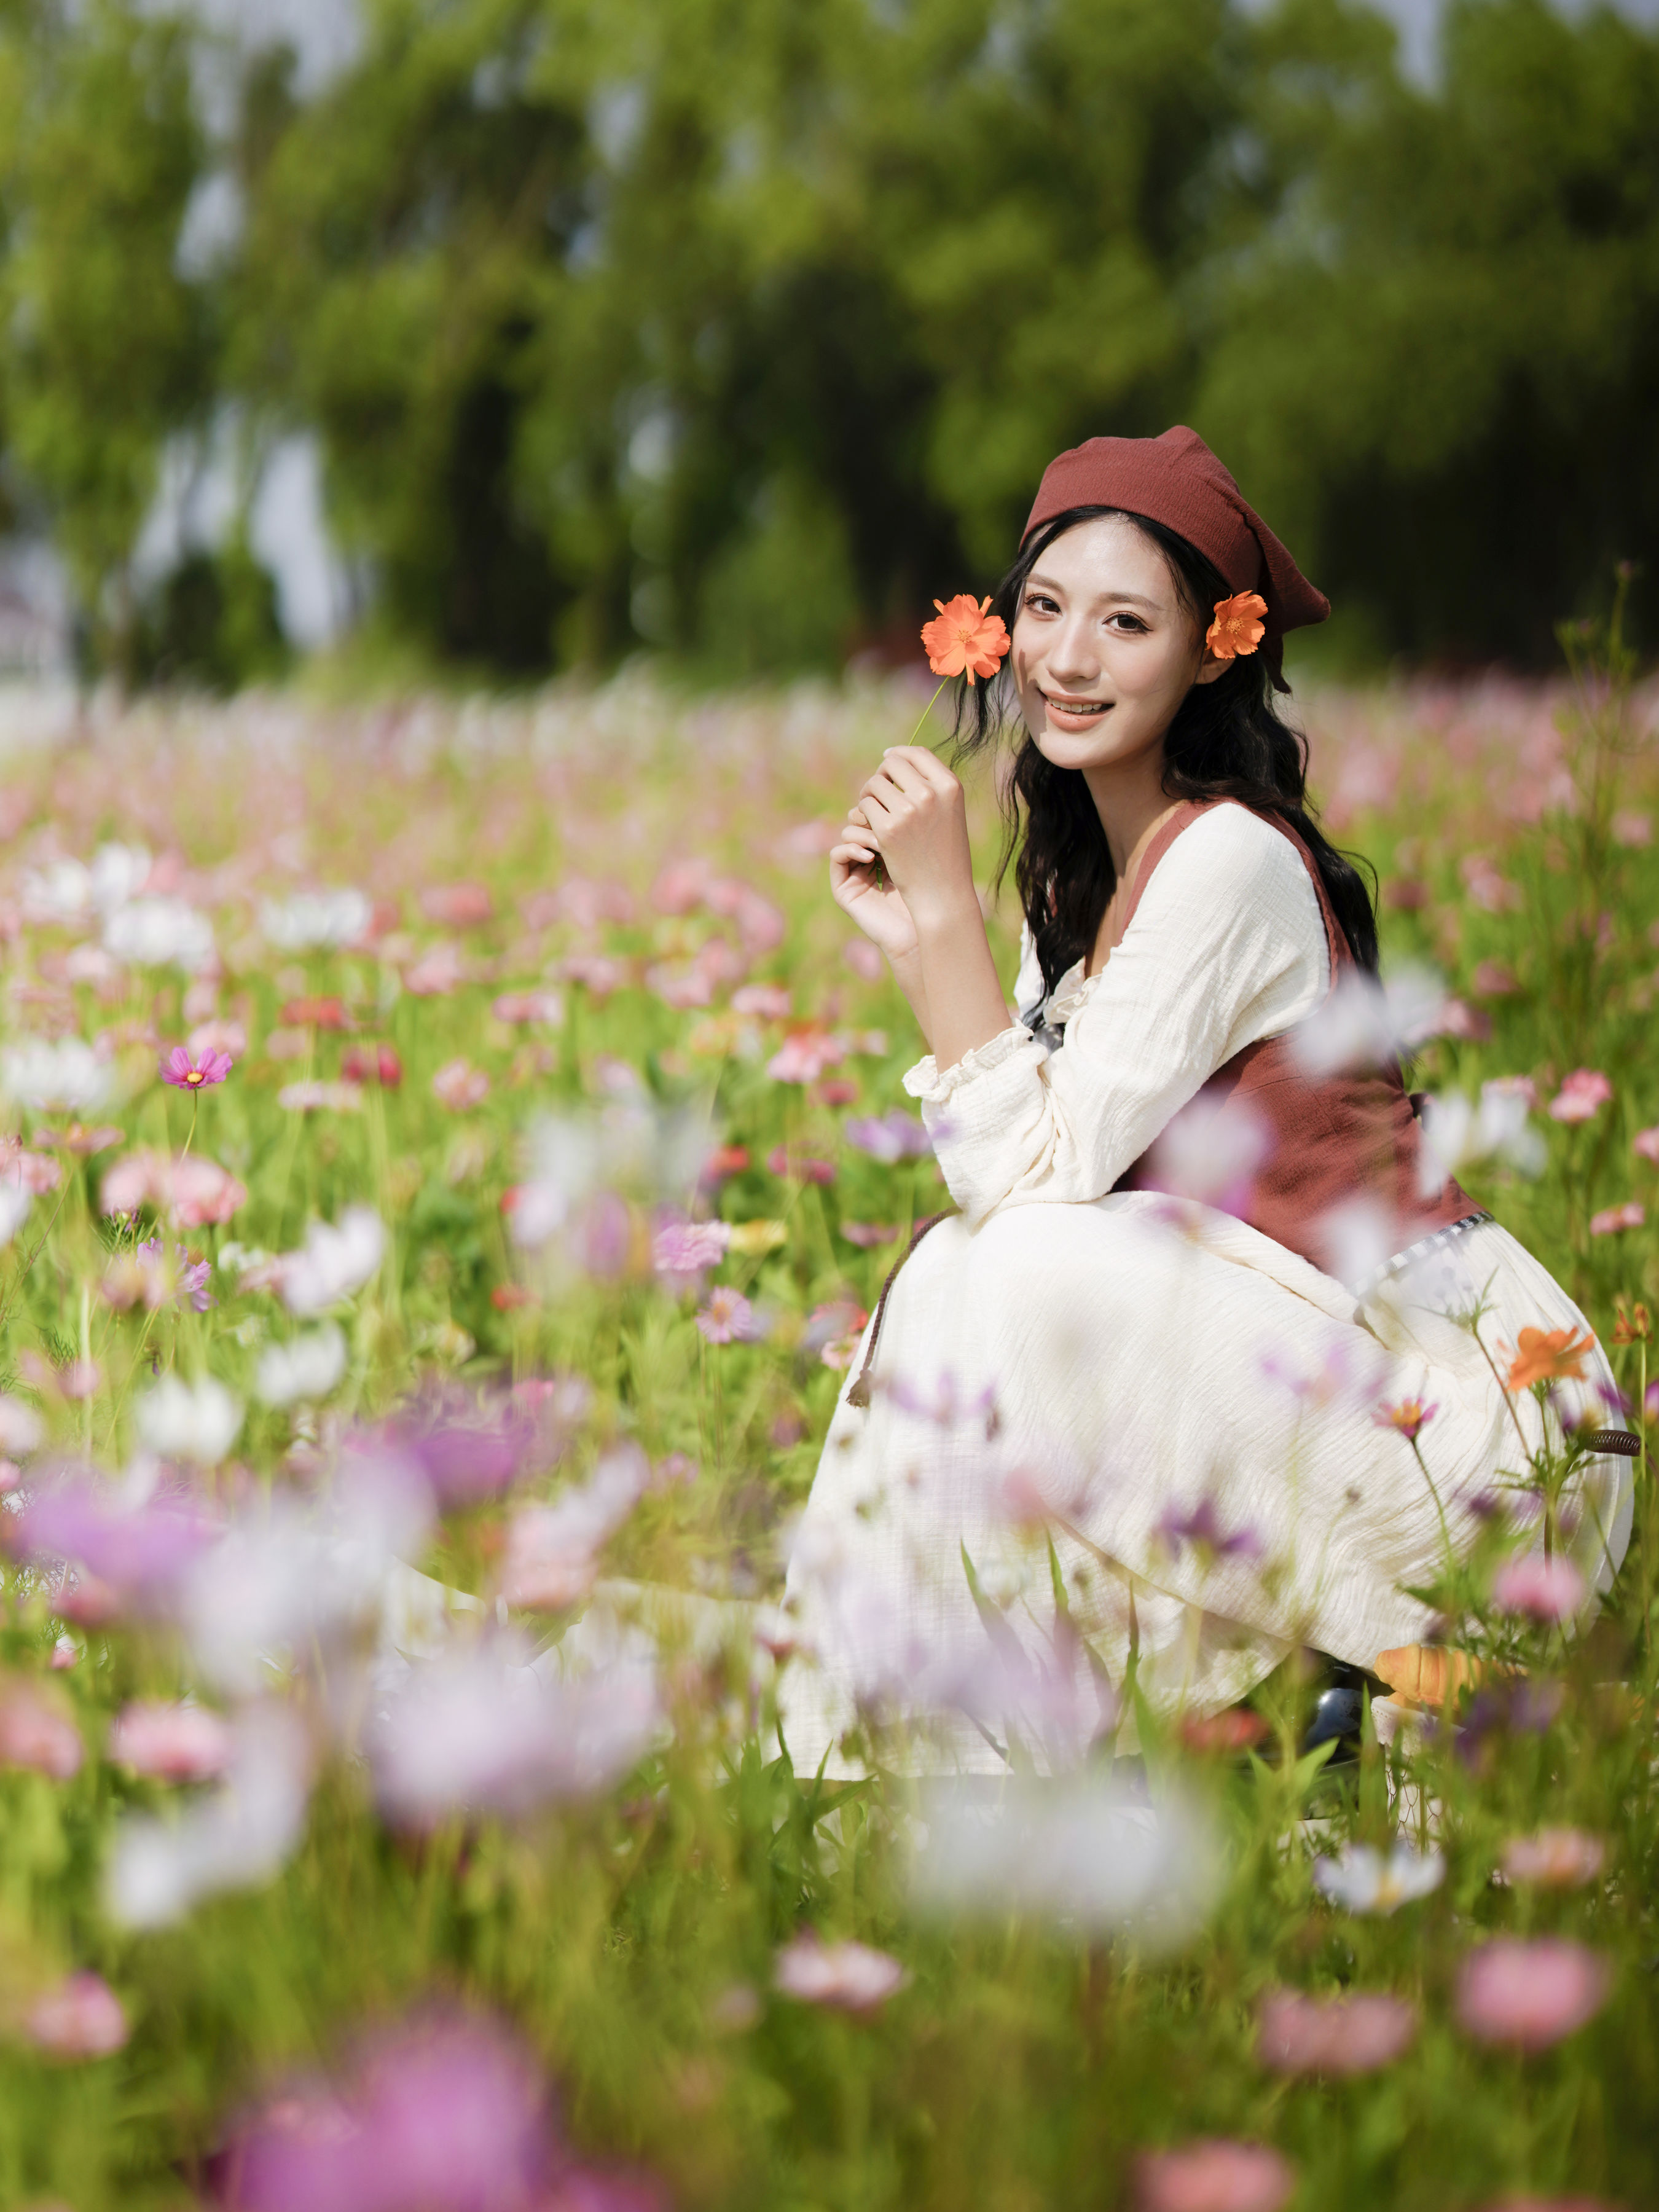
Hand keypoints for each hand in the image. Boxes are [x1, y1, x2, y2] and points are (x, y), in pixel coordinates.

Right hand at [831, 802, 920, 962]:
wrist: (926, 926)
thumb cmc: (933, 888)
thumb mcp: (925, 846)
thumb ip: (916, 820)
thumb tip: (911, 780)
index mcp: (889, 845)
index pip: (879, 810)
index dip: (885, 802)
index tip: (901, 804)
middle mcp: (870, 856)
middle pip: (861, 817)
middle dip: (874, 814)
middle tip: (889, 818)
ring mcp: (855, 872)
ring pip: (848, 832)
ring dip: (865, 831)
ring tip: (882, 841)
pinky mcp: (844, 888)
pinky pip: (837, 854)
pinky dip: (850, 848)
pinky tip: (870, 855)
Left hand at [852, 747, 976, 929]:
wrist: (943, 893)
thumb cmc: (946, 854)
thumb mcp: (949, 813)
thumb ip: (930, 786)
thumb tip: (896, 758)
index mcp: (950, 786)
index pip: (917, 754)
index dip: (899, 754)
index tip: (887, 759)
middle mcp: (930, 794)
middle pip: (892, 763)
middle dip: (882, 774)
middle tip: (879, 792)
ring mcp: (908, 811)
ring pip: (874, 784)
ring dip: (869, 796)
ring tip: (875, 812)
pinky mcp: (887, 830)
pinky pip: (864, 807)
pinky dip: (863, 815)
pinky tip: (871, 828)